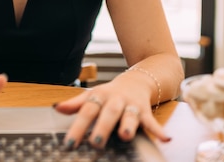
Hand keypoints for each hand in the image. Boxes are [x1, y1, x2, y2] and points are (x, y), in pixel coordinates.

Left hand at [53, 79, 170, 148]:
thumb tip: (57, 107)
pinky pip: (152, 121)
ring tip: (126, 136)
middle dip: (102, 127)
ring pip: (130, 115)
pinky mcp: (146, 111)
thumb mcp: (93, 96)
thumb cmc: (111, 93)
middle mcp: (116, 100)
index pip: (86, 111)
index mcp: (100, 96)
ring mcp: (131, 105)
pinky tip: (165, 139)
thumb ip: (76, 104)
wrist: (138, 79)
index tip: (69, 143)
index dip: (77, 126)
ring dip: (128, 125)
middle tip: (95, 142)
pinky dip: (159, 130)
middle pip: (108, 113)